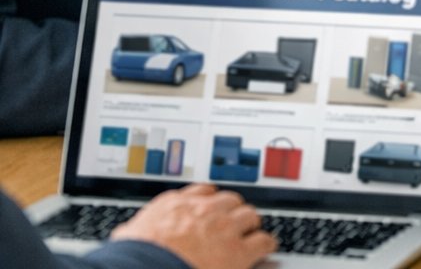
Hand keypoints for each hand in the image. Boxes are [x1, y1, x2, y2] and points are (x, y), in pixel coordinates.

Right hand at [111, 185, 274, 268]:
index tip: (212, 206)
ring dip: (250, 225)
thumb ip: (135, 230)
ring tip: (250, 233)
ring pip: (250, 215)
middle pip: (231, 200)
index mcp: (176, 205)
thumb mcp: (128, 237)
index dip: (210, 201)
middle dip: (233, 211)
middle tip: (234, 222)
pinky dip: (264, 244)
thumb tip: (126, 233)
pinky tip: (264, 248)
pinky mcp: (238, 250)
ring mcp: (223, 228)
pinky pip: (262, 240)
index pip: (202, 192)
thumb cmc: (133, 259)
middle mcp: (203, 211)